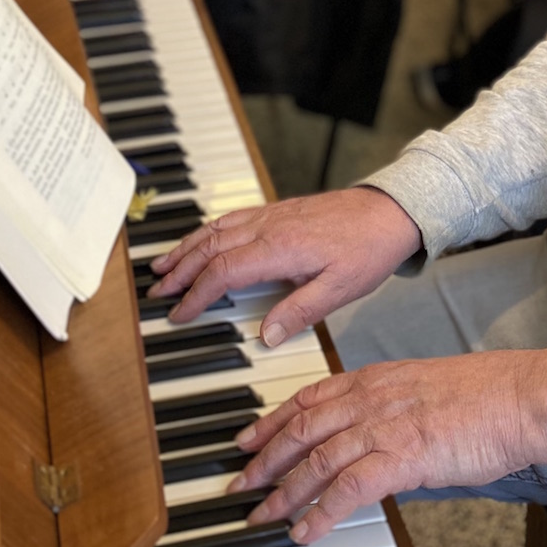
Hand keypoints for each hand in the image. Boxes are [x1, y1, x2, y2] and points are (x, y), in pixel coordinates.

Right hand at [148, 187, 421, 345]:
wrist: (390, 211)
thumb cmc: (368, 250)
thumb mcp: (340, 289)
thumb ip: (300, 311)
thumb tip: (263, 336)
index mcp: (280, 248)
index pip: (224, 272)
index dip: (196, 295)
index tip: (179, 314)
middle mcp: (269, 226)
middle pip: (211, 247)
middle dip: (180, 270)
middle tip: (157, 291)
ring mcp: (272, 214)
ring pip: (217, 229)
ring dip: (187, 247)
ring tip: (164, 265)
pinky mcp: (279, 210)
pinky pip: (232, 218)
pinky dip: (208, 231)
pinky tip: (201, 240)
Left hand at [229, 346, 546, 542]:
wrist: (518, 397)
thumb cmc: (483, 395)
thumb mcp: (421, 387)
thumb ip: (389, 406)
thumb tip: (370, 437)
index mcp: (373, 378)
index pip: (307, 398)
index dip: (270, 421)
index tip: (247, 439)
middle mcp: (369, 398)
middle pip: (300, 430)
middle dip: (263, 459)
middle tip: (240, 484)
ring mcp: (383, 426)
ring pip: (315, 460)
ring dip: (283, 492)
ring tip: (261, 515)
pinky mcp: (401, 456)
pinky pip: (347, 489)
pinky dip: (321, 512)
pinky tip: (305, 530)